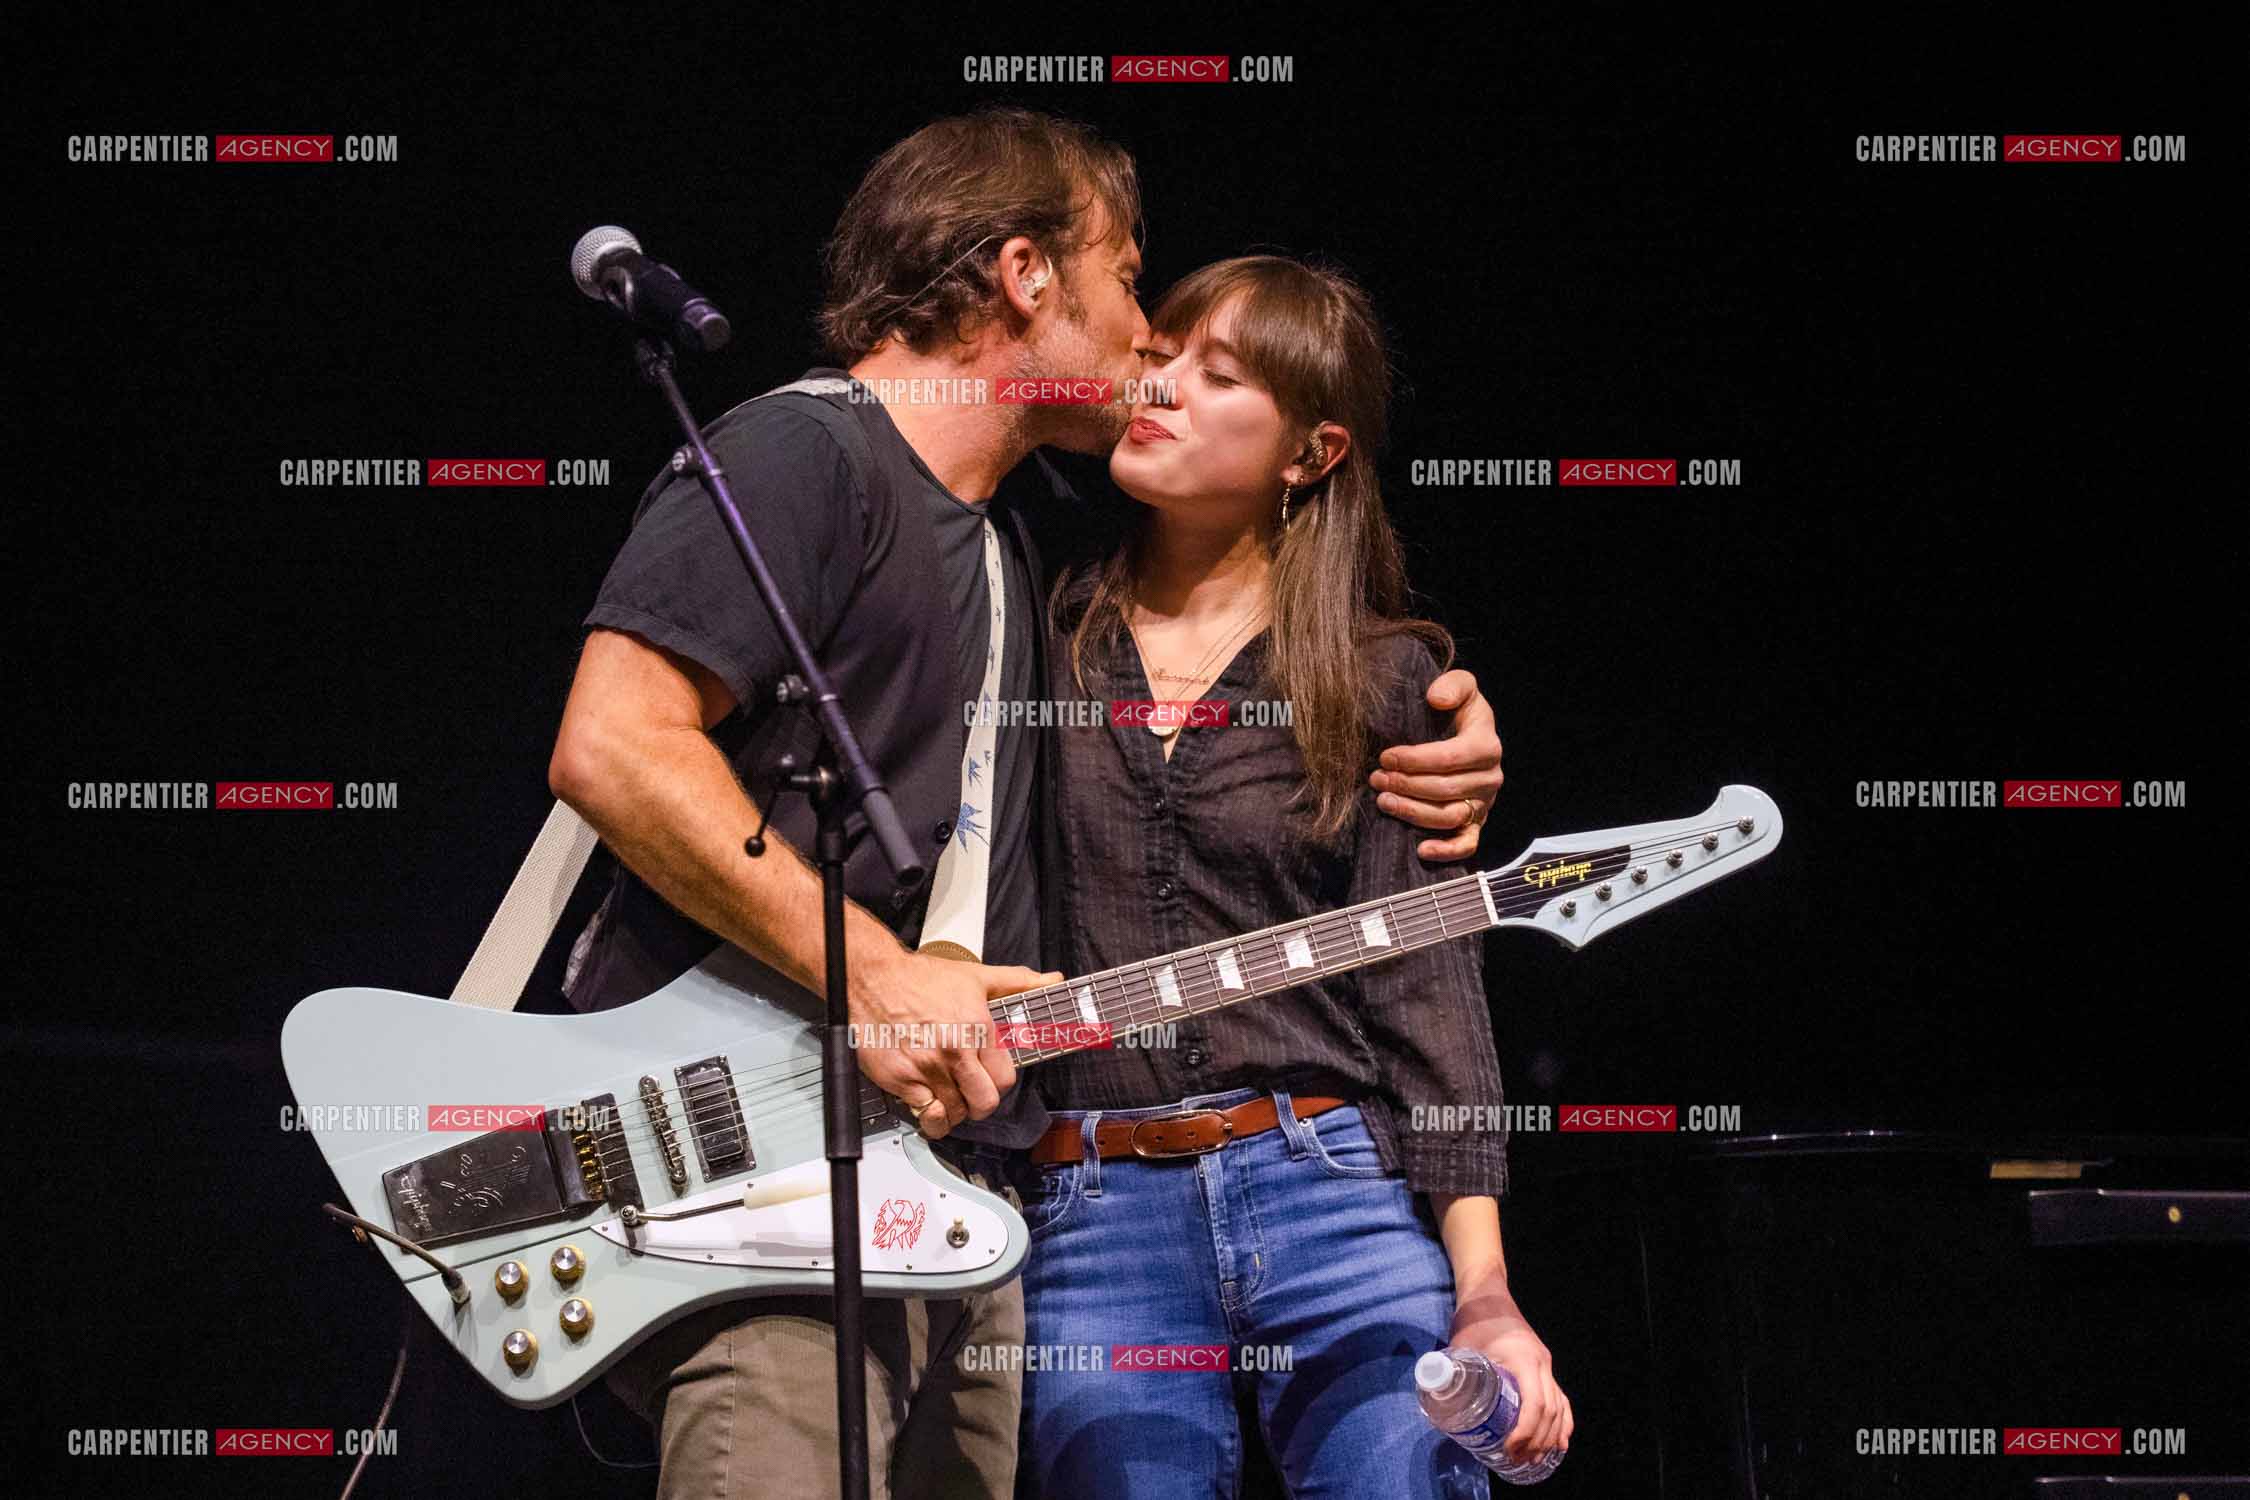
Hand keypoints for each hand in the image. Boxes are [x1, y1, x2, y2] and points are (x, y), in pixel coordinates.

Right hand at [848, 951, 1056, 1138]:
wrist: (872, 979)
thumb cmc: (920, 978)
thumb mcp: (976, 976)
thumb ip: (1018, 982)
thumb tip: (1051, 981)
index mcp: (977, 1029)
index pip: (1004, 1079)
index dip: (998, 1082)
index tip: (990, 1078)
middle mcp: (954, 1052)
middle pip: (983, 1103)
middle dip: (980, 1103)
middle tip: (971, 1094)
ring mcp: (927, 1068)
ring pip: (954, 1113)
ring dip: (955, 1112)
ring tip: (950, 1098)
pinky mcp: (900, 1079)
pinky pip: (924, 1114)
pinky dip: (929, 1115)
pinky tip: (928, 1103)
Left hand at [1371, 667, 1502, 860]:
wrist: (1466, 732)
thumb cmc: (1458, 711)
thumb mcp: (1461, 687)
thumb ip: (1453, 685)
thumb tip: (1436, 699)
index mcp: (1487, 745)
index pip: (1449, 758)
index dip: (1415, 760)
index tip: (1386, 756)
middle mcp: (1490, 778)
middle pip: (1444, 790)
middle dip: (1405, 785)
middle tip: (1376, 778)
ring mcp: (1484, 803)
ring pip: (1448, 817)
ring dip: (1412, 812)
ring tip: (1383, 801)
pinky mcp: (1476, 823)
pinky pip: (1467, 844)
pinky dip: (1446, 851)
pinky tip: (1420, 849)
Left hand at [1450, 1275, 1570, 1467]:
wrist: (1488, 1294)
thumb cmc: (1473, 1319)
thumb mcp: (1461, 1347)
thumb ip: (1452, 1374)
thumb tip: (1438, 1407)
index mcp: (1524, 1359)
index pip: (1534, 1404)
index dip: (1525, 1432)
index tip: (1509, 1449)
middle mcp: (1541, 1362)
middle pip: (1549, 1411)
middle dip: (1536, 1441)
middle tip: (1517, 1460)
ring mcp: (1545, 1364)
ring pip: (1558, 1406)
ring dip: (1549, 1436)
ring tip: (1534, 1458)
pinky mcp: (1543, 1365)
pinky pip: (1560, 1397)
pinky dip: (1562, 1421)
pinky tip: (1559, 1442)